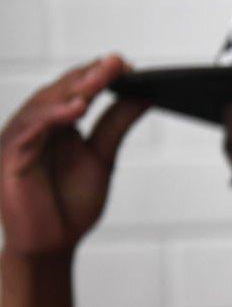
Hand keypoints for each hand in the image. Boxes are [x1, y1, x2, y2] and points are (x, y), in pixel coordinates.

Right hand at [0, 55, 148, 262]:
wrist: (51, 244)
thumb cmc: (71, 202)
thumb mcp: (102, 156)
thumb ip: (116, 124)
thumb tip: (144, 95)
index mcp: (55, 122)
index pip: (75, 89)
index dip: (98, 74)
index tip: (127, 64)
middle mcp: (34, 125)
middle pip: (61, 91)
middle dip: (89, 75)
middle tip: (116, 62)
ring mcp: (20, 139)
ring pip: (44, 105)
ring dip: (72, 90)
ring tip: (99, 79)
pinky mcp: (10, 157)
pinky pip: (30, 131)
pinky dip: (52, 117)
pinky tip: (76, 109)